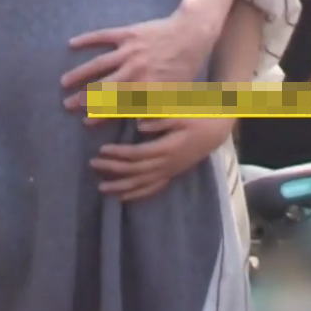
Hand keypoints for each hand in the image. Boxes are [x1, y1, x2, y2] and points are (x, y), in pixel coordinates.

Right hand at [61, 5, 219, 108]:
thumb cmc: (185, 67)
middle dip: (83, 98)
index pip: (118, 106)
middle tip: (66, 105)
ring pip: (98, 64)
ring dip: (79, 73)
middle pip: (103, 87)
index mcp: (146, 88)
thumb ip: (157, 109)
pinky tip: (71, 44)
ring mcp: (130, 51)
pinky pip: (103, 36)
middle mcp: (135, 71)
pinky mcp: (129, 33)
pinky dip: (87, 40)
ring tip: (64, 82)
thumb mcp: (174, 93)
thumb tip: (138, 127)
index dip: (101, 115)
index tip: (85, 121)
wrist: (192, 34)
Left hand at [90, 117, 233, 201]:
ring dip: (121, 187)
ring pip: (142, 184)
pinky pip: (153, 188)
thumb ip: (159, 120)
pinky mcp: (173, 174)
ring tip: (102, 188)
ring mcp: (170, 171)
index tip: (102, 150)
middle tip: (93, 165)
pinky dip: (137, 194)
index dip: (118, 154)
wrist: (217, 130)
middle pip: (135, 171)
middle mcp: (167, 164)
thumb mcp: (181, 113)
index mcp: (167, 148)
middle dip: (113, 169)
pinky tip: (124, 197)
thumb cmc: (199, 117)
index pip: (137, 154)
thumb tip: (138, 125)